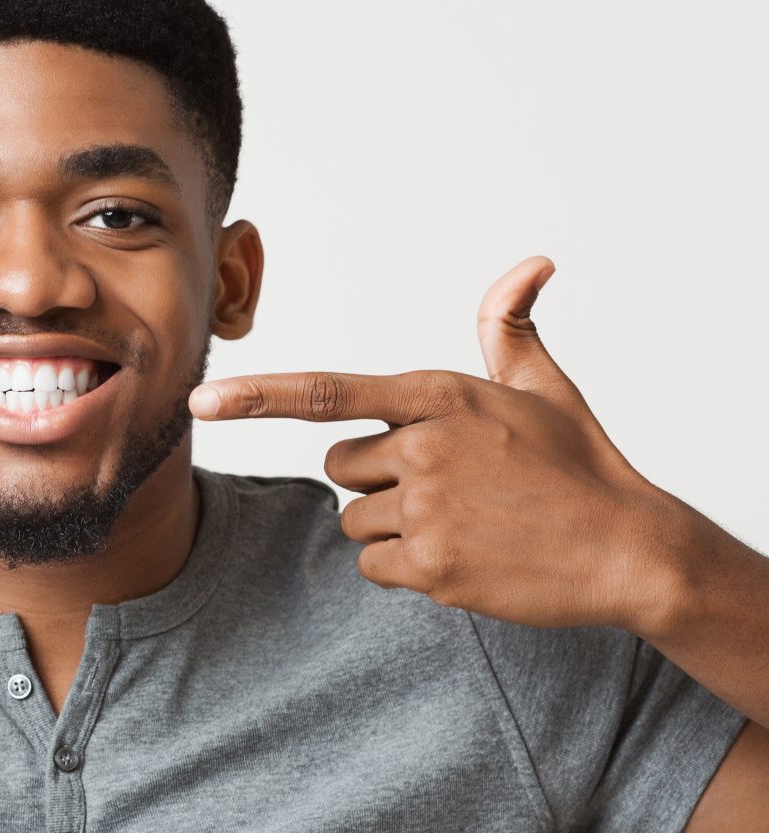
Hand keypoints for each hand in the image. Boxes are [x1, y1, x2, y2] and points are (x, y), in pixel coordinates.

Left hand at [188, 256, 688, 631]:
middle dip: (377, 479)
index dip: (258, 396)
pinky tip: (463, 557)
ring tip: (464, 523)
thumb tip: (532, 262)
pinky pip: (374, 566)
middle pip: (338, 466)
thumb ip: (508, 327)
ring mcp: (426, 508)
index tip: (202, 400)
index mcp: (438, 396)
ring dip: (395, 527)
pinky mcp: (433, 565)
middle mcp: (423, 446)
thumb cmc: (580, 464)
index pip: (327, 392)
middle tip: (446, 487)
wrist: (630, 548)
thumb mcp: (544, 386)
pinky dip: (407, 569)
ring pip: (356, 520)